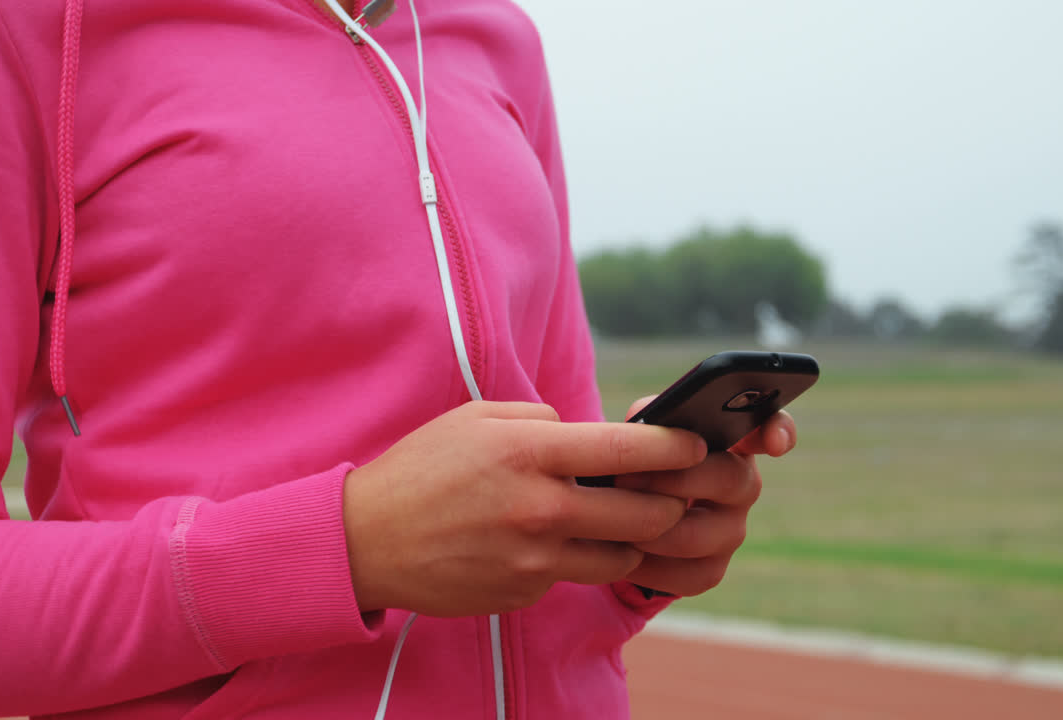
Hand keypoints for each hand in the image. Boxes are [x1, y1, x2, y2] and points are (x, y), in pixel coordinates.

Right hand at [343, 401, 706, 616]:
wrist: (366, 541)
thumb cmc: (421, 469)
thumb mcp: (476, 419)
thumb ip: (540, 420)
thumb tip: (588, 432)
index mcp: (528, 454)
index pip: (626, 451)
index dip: (674, 446)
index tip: (696, 443)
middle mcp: (538, 510)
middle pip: (643, 515)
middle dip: (667, 503)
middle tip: (668, 492)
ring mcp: (533, 560)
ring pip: (621, 556)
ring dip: (629, 538)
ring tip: (613, 520)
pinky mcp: (524, 592)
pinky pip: (573, 575)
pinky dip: (575, 559)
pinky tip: (547, 542)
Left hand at [615, 396, 797, 596]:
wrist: (626, 512)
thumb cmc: (643, 460)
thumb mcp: (644, 429)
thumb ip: (651, 417)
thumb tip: (646, 428)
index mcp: (730, 441)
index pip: (771, 427)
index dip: (780, 432)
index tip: (775, 444)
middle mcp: (742, 484)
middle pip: (727, 479)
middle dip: (674, 480)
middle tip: (627, 478)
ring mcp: (731, 531)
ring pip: (699, 535)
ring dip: (651, 526)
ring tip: (618, 515)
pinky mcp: (711, 570)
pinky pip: (684, 575)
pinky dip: (646, 565)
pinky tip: (622, 550)